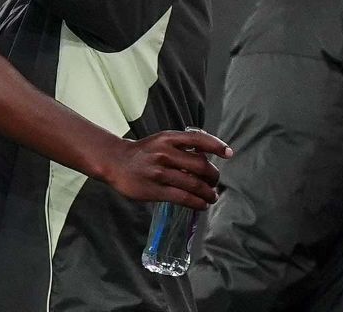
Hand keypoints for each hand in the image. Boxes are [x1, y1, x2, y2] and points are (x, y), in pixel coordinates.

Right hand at [102, 129, 231, 209]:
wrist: (114, 162)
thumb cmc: (143, 152)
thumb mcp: (160, 140)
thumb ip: (182, 146)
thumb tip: (208, 159)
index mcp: (167, 138)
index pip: (198, 139)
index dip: (217, 146)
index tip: (228, 154)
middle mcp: (164, 153)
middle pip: (201, 166)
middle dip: (214, 177)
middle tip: (214, 183)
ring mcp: (159, 173)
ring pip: (195, 185)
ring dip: (209, 193)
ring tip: (211, 197)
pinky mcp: (155, 190)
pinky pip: (184, 198)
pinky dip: (198, 203)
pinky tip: (201, 204)